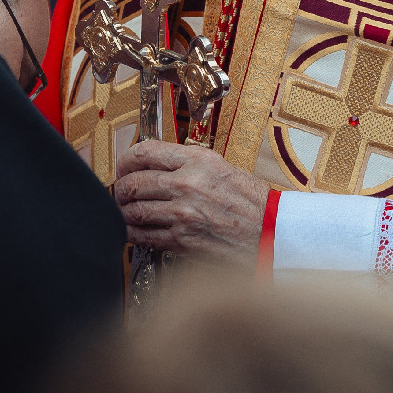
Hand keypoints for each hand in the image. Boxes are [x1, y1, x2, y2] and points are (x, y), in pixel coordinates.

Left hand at [114, 140, 269, 265]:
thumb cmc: (251, 202)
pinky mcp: (181, 240)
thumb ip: (186, 164)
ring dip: (124, 213)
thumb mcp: (220, 167)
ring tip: (127, 212)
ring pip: (133, 211)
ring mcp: (182, 214)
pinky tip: (135, 231)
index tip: (122, 168)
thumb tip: (155, 166)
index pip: (144, 152)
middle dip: (121, 190)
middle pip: (132, 183)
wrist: (271, 232)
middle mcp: (186, 185)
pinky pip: (143, 236)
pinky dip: (133, 234)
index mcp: (196, 161)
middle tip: (121, 193)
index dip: (125, 161)